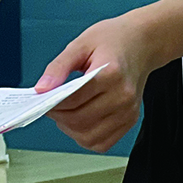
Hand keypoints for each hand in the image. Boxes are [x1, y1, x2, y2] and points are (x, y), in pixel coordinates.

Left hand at [34, 16, 157, 152]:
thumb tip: (41, 88)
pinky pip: (103, 143)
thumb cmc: (112, 39)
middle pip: (80, 120)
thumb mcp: (80, 44)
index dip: (53, 102)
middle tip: (49, 105)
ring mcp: (129, 112)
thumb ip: (58, 67)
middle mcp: (123, 96)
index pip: (74, 99)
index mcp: (111, 73)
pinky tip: (79, 121)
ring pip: (90, 137)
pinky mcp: (130, 121)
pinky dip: (85, 137)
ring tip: (63, 113)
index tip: (41, 98)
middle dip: (58, 116)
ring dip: (70, 129)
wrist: (141, 42)